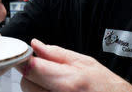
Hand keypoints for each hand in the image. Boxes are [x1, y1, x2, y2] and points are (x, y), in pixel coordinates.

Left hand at [17, 39, 131, 91]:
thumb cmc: (106, 86)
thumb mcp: (86, 63)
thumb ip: (57, 54)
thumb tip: (36, 45)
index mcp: (68, 83)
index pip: (31, 68)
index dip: (26, 59)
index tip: (28, 55)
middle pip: (25, 84)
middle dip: (32, 74)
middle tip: (49, 71)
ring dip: (36, 85)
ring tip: (57, 83)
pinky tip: (56, 90)